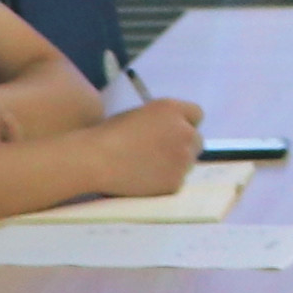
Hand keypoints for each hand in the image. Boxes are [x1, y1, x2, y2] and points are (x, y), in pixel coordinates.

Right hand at [77, 98, 206, 196]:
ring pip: (188, 162)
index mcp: (172, 110)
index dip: (184, 123)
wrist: (96, 160)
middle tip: (161, 153)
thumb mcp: (139, 114)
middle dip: (183, 145)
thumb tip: (171, 130)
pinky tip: (145, 179)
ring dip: (175, 163)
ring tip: (148, 166)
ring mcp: (183, 159)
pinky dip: (165, 181)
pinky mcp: (176, 182)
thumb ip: (162, 119)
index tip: (172, 132)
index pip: (196, 114)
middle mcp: (184, 132)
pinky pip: (177, 180)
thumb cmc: (109, 133)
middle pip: (197, 140)